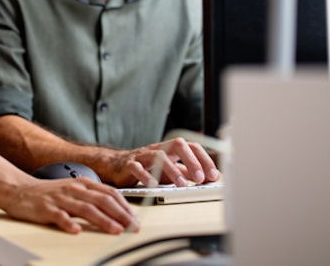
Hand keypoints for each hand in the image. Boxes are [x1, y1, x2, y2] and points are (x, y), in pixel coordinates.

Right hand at [2, 177, 139, 234]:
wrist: (20, 189)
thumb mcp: (74, 190)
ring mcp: (60, 198)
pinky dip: (68, 223)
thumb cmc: (50, 193)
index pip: (109, 193)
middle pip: (102, 201)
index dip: (125, 206)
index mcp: (83, 184)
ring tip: (115, 230)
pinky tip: (76, 231)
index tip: (136, 219)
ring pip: (85, 209)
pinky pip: (58, 216)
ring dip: (102, 220)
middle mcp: (74, 189)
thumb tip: (116, 211)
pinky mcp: (46, 208)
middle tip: (132, 227)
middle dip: (120, 215)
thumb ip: (93, 198)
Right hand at [106, 137, 220, 187]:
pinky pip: (137, 168)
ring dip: (172, 170)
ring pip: (158, 156)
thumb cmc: (147, 167)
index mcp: (170, 149)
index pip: (191, 147)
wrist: (116, 166)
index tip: (213, 175)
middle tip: (200, 178)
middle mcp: (158, 149)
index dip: (204, 159)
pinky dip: (146, 176)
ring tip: (182, 184)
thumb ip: (187, 172)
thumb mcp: (170, 169)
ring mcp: (143, 155)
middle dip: (191, 160)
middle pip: (177, 145)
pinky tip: (153, 185)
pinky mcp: (128, 165)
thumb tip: (210, 178)